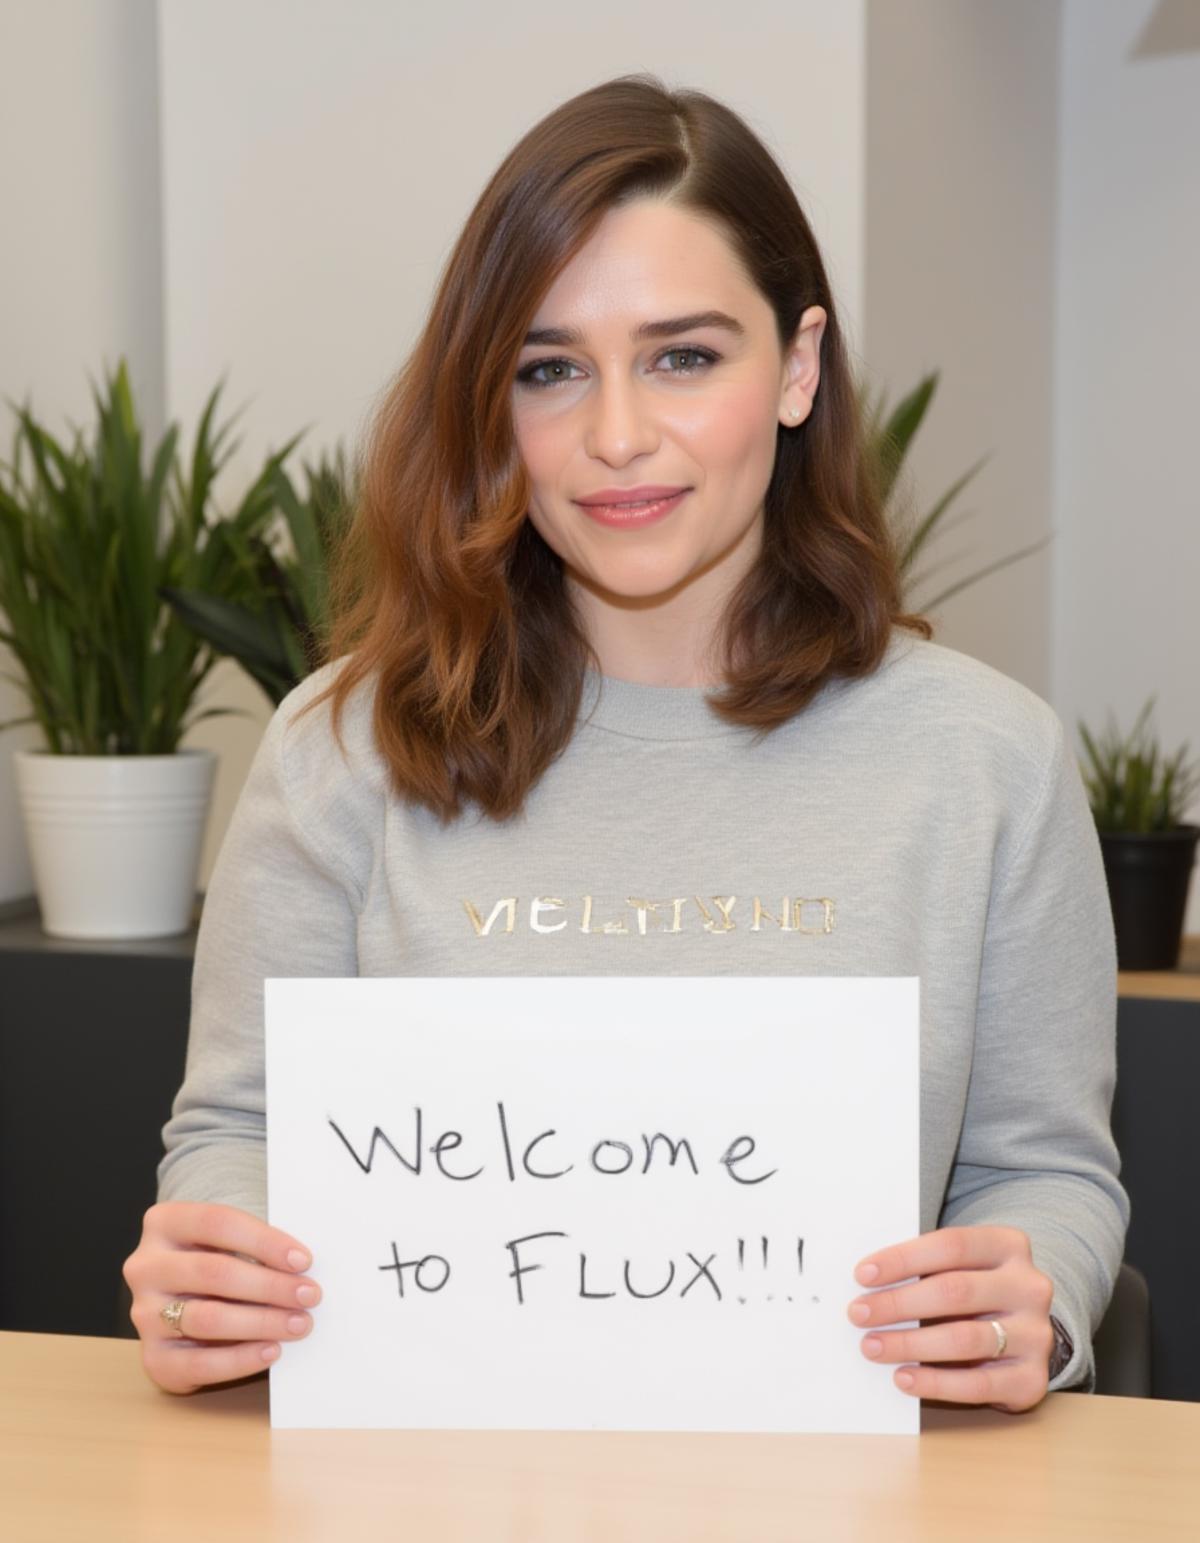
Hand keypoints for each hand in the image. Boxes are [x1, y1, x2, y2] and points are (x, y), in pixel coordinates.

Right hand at [122, 1202, 322, 1394]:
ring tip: (298, 1323)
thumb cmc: (217, 1263)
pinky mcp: (153, 1357)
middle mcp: (146, 1266)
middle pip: (214, 1272)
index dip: (264, 1241)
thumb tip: (303, 1267)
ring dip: (261, 1322)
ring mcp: (144, 1313)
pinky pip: (200, 1363)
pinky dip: (241, 1359)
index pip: (217, 1223)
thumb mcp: (227, 1242)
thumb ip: (255, 1247)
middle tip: (309, 1295)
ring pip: (207, 1318)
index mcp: (164, 1223)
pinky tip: (272, 1350)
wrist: (181, 1303)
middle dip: (270, 1285)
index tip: (304, 1260)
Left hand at [846, 1224, 1054, 1412]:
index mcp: (1009, 1246)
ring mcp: (1036, 1334)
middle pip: (956, 1291)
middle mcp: (1029, 1287)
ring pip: (965, 1338)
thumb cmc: (976, 1293)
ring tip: (872, 1346)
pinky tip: (903, 1378)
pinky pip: (978, 1385)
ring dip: (910, 1344)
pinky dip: (935, 1383)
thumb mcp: (960, 1268)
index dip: (903, 1259)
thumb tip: (867, 1282)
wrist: (1027, 1335)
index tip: (862, 1275)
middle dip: (899, 1303)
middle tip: (858, 1314)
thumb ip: (926, 1269)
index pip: (951, 1245)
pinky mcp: (1032, 1379)